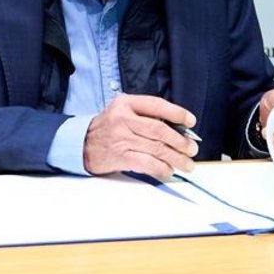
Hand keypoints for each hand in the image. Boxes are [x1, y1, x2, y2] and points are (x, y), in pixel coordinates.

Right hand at [83, 94, 197, 177]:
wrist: (81, 144)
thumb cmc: (108, 128)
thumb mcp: (123, 111)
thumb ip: (146, 116)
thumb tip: (178, 129)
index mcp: (126, 103)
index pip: (157, 105)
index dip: (177, 113)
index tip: (191, 121)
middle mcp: (123, 119)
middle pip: (159, 130)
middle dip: (180, 141)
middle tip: (191, 148)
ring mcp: (121, 138)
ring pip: (156, 148)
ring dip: (176, 158)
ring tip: (187, 164)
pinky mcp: (120, 156)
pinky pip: (147, 163)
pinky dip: (161, 168)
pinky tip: (168, 171)